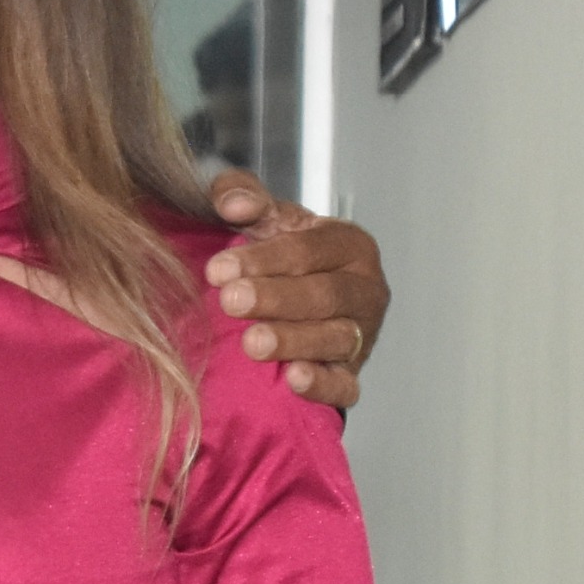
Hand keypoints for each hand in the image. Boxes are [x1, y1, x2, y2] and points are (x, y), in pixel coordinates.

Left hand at [204, 171, 389, 408]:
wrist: (301, 304)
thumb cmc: (284, 257)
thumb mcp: (266, 220)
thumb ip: (244, 198)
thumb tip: (233, 203)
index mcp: (348, 245)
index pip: (310, 249)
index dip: (265, 258)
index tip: (219, 269)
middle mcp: (364, 290)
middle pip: (324, 294)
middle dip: (275, 298)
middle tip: (232, 301)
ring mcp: (362, 335)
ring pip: (334, 338)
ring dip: (293, 340)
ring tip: (253, 343)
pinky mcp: (351, 374)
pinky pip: (344, 384)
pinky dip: (322, 384)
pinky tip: (294, 379)